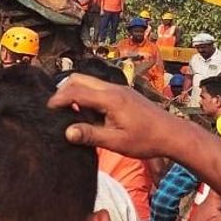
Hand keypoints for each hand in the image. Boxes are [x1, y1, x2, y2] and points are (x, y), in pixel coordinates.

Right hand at [48, 74, 193, 158]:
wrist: (173, 134)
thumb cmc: (147, 140)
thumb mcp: (116, 142)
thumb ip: (90, 135)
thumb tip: (67, 132)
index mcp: (110, 99)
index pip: (75, 91)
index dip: (57, 99)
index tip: (47, 110)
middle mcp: (113, 88)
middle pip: (78, 79)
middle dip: (62, 91)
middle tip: (55, 109)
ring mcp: (119, 89)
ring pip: (88, 81)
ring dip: (75, 92)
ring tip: (69, 112)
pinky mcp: (122, 93)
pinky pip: (97, 87)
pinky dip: (86, 94)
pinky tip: (87, 113)